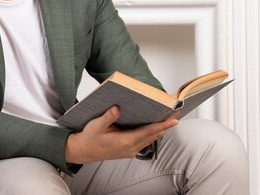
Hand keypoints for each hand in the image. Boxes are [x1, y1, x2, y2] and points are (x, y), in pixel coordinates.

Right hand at [64, 106, 178, 164]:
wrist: (83, 151)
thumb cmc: (90, 138)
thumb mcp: (97, 125)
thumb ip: (108, 117)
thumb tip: (117, 107)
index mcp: (126, 141)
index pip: (149, 131)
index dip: (162, 125)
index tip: (174, 120)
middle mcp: (131, 148)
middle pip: (153, 135)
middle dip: (166, 125)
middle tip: (176, 113)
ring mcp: (131, 151)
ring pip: (150, 139)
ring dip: (160, 130)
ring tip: (169, 119)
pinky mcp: (129, 151)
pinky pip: (145, 142)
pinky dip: (152, 134)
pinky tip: (155, 127)